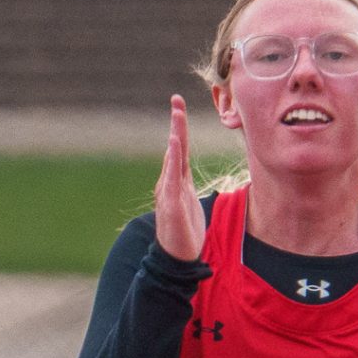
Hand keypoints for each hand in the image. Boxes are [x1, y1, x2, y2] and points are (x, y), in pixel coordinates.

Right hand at [153, 94, 205, 262]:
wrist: (176, 257)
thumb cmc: (184, 231)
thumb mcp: (188, 201)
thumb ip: (184, 183)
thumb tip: (182, 169)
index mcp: (177, 181)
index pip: (179, 149)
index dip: (180, 127)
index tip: (179, 105)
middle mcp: (170, 182)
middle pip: (175, 148)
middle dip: (176, 123)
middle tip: (177, 100)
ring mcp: (169, 192)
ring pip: (173, 158)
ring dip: (176, 135)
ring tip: (177, 115)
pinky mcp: (171, 204)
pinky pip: (172, 177)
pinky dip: (172, 160)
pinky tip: (174, 144)